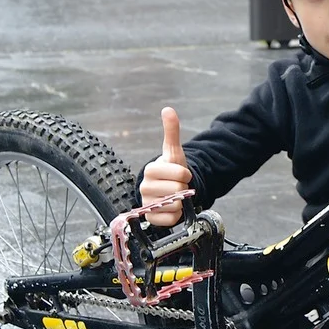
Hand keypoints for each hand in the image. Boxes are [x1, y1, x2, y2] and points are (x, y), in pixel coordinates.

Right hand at [140, 106, 192, 226]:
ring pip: (174, 205)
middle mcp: (144, 187)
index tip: (183, 173)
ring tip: (176, 196)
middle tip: (180, 185)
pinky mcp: (151, 219)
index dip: (184, 173)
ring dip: (181, 201)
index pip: (175, 173)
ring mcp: (147, 204)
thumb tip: (168, 109)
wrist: (170, 189)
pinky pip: (170, 219)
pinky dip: (177, 215)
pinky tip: (174, 207)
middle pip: (176, 190)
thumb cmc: (172, 170)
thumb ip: (171, 131)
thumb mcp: (173, 151)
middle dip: (184, 188)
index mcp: (150, 170)